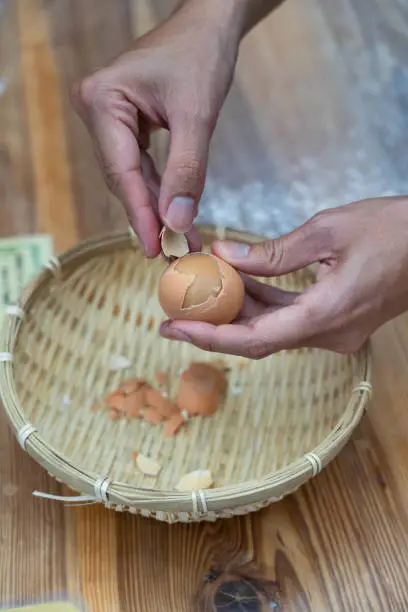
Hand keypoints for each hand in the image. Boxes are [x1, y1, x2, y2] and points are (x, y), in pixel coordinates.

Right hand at [71, 0, 244, 256]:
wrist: (209, 26)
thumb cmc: (201, 56)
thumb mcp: (197, 116)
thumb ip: (186, 170)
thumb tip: (178, 222)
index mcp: (102, 101)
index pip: (120, 170)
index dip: (140, 213)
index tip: (157, 247)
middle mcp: (97, 110)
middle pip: (122, 178)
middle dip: (151, 216)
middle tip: (175, 251)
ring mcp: (109, 118)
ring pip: (132, 177)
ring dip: (157, 209)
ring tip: (181, 241)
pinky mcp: (125, 125)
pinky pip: (141, 166)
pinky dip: (160, 191)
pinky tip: (175, 215)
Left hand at [160, 197, 407, 356]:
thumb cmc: (394, 231)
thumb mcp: (328, 230)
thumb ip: (272, 251)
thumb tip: (224, 256)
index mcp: (326, 315)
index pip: (254, 338)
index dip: (209, 336)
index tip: (172, 328)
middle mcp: (329, 334)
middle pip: (257, 339)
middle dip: (212, 326)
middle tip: (170, 313)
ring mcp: (335, 330)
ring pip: (272, 328)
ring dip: (236, 312)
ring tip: (197, 292)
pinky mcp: (337, 320)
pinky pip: (289, 317)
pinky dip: (261, 303)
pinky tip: (236, 283)